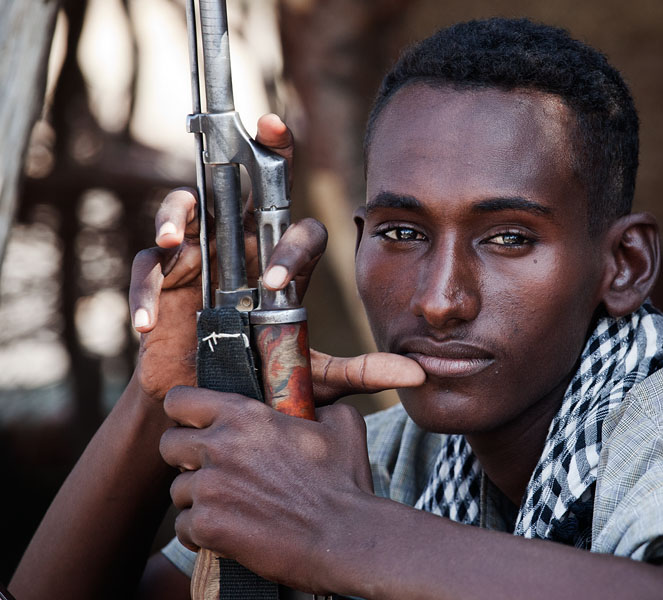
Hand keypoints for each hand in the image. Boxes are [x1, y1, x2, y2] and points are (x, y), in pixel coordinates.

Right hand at [129, 113, 424, 402]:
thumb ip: (361, 371)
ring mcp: (201, 257)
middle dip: (255, 151)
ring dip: (177, 214)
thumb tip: (421, 373)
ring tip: (172, 241)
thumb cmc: (264, 375)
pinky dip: (147, 290)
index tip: (274, 284)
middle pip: (248, 189)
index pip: (301, 233)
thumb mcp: (312, 373)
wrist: (212, 402)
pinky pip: (149, 268)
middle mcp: (246, 249)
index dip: (295, 245)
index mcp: (284, 265)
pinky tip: (149, 321)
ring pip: (188, 209)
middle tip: (268, 129)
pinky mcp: (163, 279)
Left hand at [160, 386, 378, 590]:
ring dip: (199, 499)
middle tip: (216, 470)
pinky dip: (204, 533)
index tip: (201, 426)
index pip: (179, 400)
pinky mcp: (207, 527)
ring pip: (178, 490)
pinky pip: (183, 528)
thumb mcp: (343, 424)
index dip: (187, 413)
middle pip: (168, 444)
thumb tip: (312, 406)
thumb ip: (317, 406)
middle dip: (187, 457)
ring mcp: (210, 488)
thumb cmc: (345, 481)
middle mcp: (220, 446)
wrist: (345, 537)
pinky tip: (232, 531)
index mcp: (245, 415)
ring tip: (233, 507)